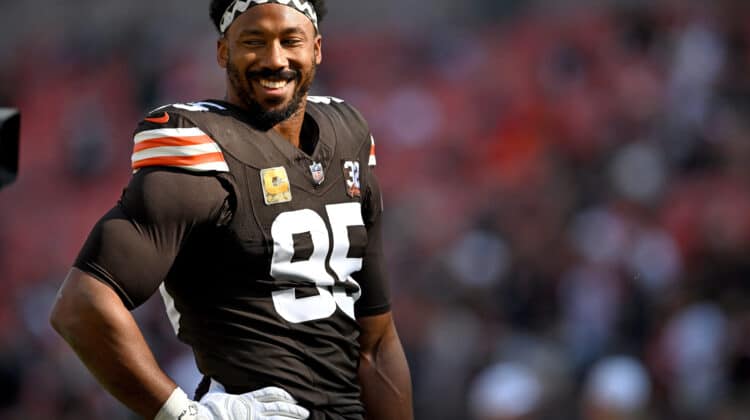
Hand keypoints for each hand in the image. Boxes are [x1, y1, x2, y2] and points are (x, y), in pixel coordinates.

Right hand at [155, 386, 309, 419]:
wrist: (203, 418)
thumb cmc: (209, 408)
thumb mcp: (216, 394)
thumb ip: (221, 387)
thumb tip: (217, 377)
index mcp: (248, 398)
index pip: (271, 393)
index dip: (284, 394)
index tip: (293, 396)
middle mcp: (255, 408)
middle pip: (280, 406)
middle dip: (294, 408)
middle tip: (306, 410)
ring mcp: (255, 419)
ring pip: (280, 417)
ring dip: (294, 417)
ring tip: (306, 417)